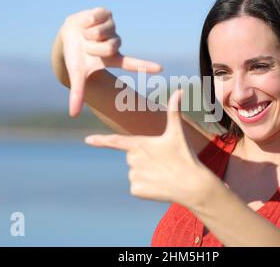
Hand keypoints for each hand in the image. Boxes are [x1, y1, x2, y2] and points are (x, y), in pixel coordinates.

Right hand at [60, 7, 162, 116]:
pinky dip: (88, 20)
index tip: (160, 69)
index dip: (145, 66)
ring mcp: (112, 29)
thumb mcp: (77, 75)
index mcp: (113, 58)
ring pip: (104, 32)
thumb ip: (77, 94)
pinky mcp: (106, 14)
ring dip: (90, 34)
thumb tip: (73, 115)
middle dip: (95, 48)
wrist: (67, 35)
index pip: (132, 64)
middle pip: (110, 47)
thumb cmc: (76, 57)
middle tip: (87, 46)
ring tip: (85, 34)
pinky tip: (86, 22)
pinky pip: (98, 16)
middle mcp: (116, 44)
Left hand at [84, 90, 209, 206]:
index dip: (101, 140)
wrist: (192, 185)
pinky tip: (160, 186)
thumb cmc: (185, 156)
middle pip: (132, 158)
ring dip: (147, 174)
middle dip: (145, 159)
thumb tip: (180, 90)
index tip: (87, 140)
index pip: (115, 141)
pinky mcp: (137, 190)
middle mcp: (132, 159)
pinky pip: (137, 186)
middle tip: (163, 162)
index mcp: (140, 144)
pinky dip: (147, 187)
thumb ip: (174, 111)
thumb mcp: (177, 133)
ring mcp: (134, 175)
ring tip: (163, 174)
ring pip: (135, 173)